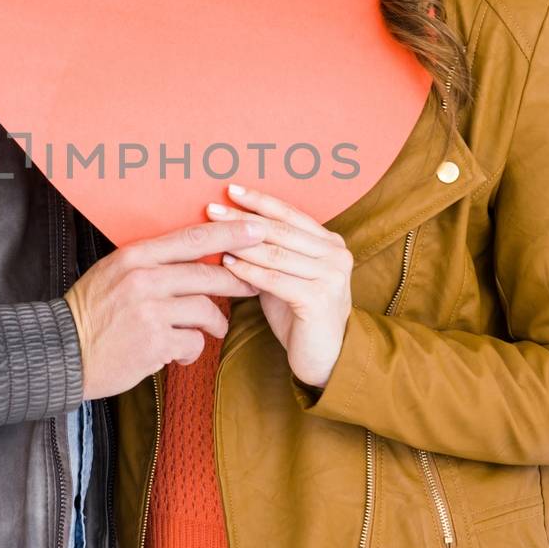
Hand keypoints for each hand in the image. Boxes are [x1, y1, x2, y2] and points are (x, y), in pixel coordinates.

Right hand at [63, 216, 266, 399]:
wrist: (62, 352)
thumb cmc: (92, 312)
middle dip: (238, 280)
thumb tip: (196, 257)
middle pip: (207, 274)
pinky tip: (181, 352)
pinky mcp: (154, 343)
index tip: (256, 229)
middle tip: (254, 284)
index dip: (229, 233)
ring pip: (206, 309)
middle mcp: (143, 279)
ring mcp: (149, 312)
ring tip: (213, 328)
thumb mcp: (114, 272)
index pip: (191, 239)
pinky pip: (194, 341)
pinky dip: (192, 349)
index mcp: (134, 257)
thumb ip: (152, 262)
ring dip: (215, 322)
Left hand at [206, 183, 353, 388]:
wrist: (325, 358)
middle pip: (280, 230)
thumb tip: (230, 227)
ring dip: (241, 242)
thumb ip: (269, 252)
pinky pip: (275, 279)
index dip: (260, 201)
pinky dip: (249, 271)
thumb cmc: (299, 315)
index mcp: (331, 243)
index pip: (290, 214)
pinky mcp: (319, 299)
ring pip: (276, 253)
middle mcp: (336, 254)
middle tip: (212, 209)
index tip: (230, 189)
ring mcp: (331, 276)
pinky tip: (227, 264)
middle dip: (242, 218)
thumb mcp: (286, 276)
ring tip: (213, 233)